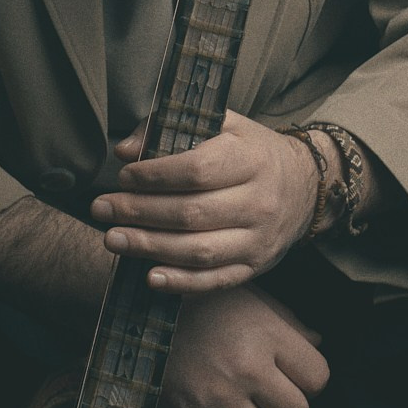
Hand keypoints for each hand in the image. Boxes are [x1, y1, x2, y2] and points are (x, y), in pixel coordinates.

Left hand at [89, 110, 319, 293]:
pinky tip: (150, 277)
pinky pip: (216, 280)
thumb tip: (126, 149)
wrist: (305, 187)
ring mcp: (258, 239)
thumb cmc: (252, 152)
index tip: (124, 176)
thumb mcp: (224, 125)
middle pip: (191, 213)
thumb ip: (174, 126)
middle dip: (139, 212)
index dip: (154, 175)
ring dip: (150, 247)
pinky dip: (181, 282)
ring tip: (113, 239)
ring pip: (199, 250)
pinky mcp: (255, 266)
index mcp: (251, 160)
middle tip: (102, 208)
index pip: (197, 170)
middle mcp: (258, 202)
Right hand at [161, 286, 329, 407]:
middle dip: (286, 405)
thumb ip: (288, 322)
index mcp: (268, 335)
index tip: (293, 374)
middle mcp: (247, 368)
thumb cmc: (205, 304)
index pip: (318, 377)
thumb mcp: (252, 300)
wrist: (144, 312)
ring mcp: (219, 394)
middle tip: (268, 393)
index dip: (310, 379)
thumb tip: (317, 343)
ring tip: (240, 403)